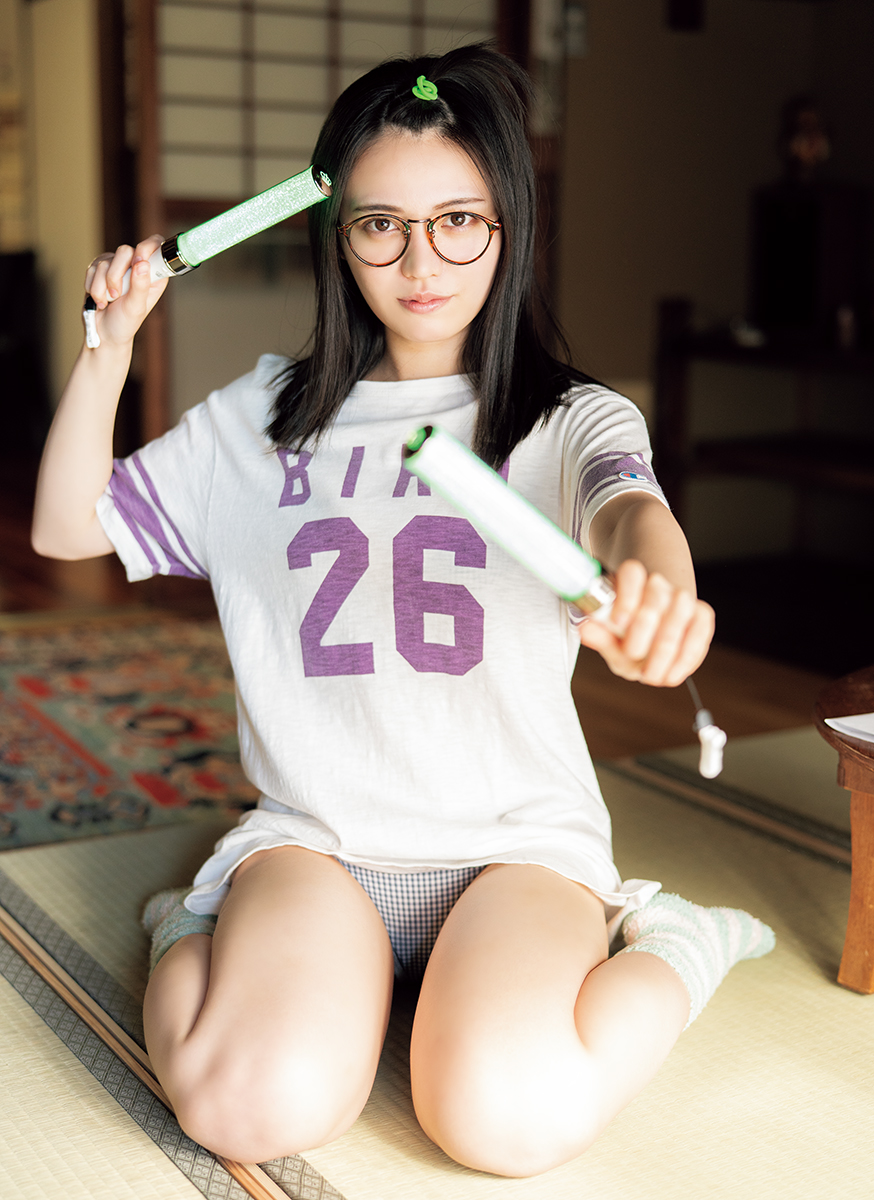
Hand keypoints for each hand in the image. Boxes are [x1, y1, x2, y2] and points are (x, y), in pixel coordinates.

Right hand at [84, 235, 168, 347]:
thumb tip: (142, 264)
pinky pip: (92, 268)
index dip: (147, 248)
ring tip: (108, 301)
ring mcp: (117, 266)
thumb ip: (140, 286)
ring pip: (105, 261)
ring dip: (102, 286)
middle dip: (116, 275)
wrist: (103, 332)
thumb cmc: (125, 323)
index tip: (138, 262)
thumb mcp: (136, 308)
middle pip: (125, 250)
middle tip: (116, 295)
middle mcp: (136, 267)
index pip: (156, 245)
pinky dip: (93, 286)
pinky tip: (99, 298)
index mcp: (153, 275)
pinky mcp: (100, 269)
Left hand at [577, 559, 713, 685]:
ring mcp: (682, 597)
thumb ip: (599, 635)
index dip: (627, 596)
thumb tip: (585, 628)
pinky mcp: (702, 615)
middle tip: (633, 655)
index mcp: (631, 582)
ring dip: (666, 646)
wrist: (653, 647)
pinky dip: (686, 656)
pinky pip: (701, 630)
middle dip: (644, 629)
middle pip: (656, 594)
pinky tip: (672, 674)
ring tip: (651, 673)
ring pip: (681, 608)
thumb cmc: (629, 641)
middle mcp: (658, 585)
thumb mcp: (611, 642)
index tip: (618, 622)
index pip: (632, 573)